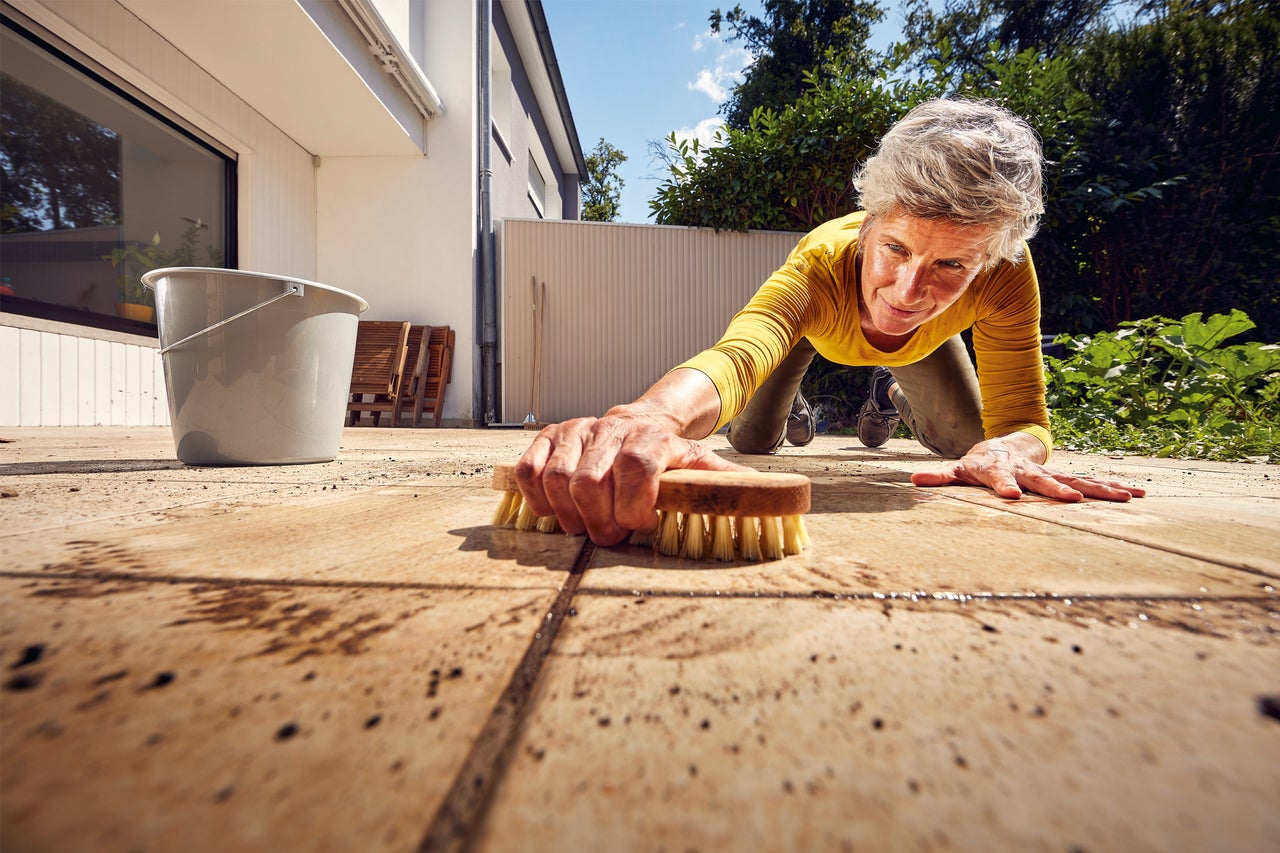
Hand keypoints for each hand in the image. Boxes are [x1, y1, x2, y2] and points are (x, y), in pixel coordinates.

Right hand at [515, 412, 750, 545]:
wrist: (642, 421)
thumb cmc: (670, 455)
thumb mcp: (703, 467)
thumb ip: (727, 485)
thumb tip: (770, 501)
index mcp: (651, 436)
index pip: (634, 467)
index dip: (634, 505)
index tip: (640, 526)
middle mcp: (609, 428)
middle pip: (589, 483)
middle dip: (598, 522)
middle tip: (610, 535)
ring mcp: (575, 431)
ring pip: (555, 481)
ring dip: (569, 516)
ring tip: (587, 524)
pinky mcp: (548, 438)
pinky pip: (528, 472)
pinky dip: (537, 499)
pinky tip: (558, 509)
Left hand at [910, 436, 1145, 502]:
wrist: (1004, 446)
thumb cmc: (978, 464)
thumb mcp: (957, 471)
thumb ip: (939, 478)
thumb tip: (914, 481)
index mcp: (1000, 470)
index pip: (1000, 480)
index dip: (1004, 487)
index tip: (1012, 498)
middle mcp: (1029, 471)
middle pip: (1044, 481)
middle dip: (1058, 490)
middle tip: (1073, 502)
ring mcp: (1050, 474)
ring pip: (1077, 481)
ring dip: (1099, 490)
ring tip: (1126, 497)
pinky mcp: (1067, 479)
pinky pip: (1092, 485)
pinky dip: (1114, 489)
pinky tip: (1139, 495)